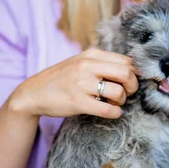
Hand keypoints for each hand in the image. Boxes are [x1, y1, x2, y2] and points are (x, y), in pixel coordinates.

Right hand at [10, 48, 138, 119]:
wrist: (34, 92)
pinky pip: (107, 109)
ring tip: (113, 102)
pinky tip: (111, 112)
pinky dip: (115, 113)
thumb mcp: (81, 62)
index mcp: (91, 54)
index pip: (126, 60)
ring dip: (121, 101)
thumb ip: (103, 63)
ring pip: (118, 92)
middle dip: (132, 86)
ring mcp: (82, 84)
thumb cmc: (62, 79)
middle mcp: (87, 66)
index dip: (135, 73)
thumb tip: (132, 70)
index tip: (132, 82)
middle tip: (127, 94)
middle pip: (126, 73)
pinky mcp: (77, 102)